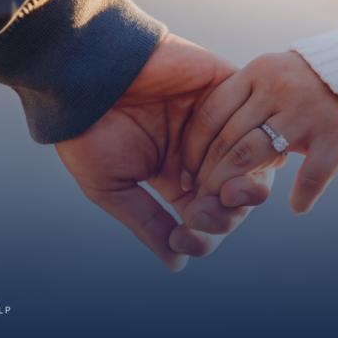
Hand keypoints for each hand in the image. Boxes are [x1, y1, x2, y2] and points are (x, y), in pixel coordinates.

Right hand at [55, 34, 271, 270]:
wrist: (84, 73)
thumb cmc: (87, 131)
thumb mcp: (113, 187)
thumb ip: (148, 222)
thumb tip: (177, 264)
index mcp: (174, 177)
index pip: (205, 216)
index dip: (202, 236)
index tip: (184, 240)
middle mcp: (200, 153)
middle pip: (234, 197)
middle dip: (224, 215)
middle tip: (203, 214)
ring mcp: (217, 123)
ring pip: (250, 165)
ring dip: (237, 187)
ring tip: (221, 193)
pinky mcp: (227, 91)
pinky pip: (253, 125)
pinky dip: (245, 149)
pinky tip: (231, 164)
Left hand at [178, 51, 337, 227]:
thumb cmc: (312, 83)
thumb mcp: (274, 77)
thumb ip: (243, 102)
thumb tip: (201, 150)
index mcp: (257, 72)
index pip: (210, 115)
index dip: (193, 150)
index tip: (187, 176)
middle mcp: (278, 88)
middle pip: (228, 140)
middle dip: (208, 176)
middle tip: (200, 201)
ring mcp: (308, 110)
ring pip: (253, 155)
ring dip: (235, 187)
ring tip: (229, 205)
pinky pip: (312, 174)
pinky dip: (302, 194)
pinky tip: (297, 206)